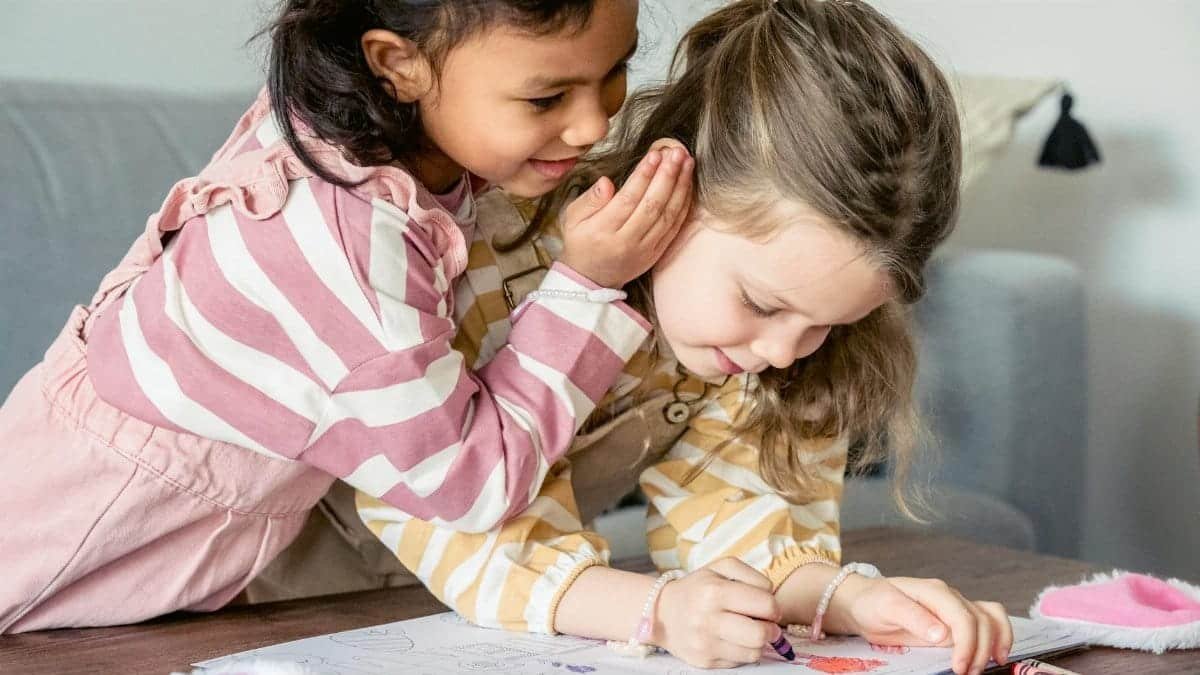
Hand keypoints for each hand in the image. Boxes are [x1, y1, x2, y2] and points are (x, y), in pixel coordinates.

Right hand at [557, 140, 692, 288]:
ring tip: (687, 162)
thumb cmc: (581, 241)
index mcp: (602, 231)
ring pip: (667, 215)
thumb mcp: (572, 218)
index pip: (628, 199)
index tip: (655, 155)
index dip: (644, 176)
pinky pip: (674, 227)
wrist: (591, 278)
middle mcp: (626, 242)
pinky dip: (684, 204)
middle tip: (676, 152)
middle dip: (667, 176)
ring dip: (680, 187)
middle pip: (652, 205)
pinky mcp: (656, 253)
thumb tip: (607, 182)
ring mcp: (644, 249)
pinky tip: (688, 184)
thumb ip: (589, 199)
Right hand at [654, 558, 783, 668]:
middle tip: (765, 623)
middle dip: (770, 629)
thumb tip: (772, 598)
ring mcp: (705, 644)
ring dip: (757, 642)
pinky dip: (742, 651)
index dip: (773, 607)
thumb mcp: (722, 567)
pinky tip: (732, 639)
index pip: (765, 605)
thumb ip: (752, 575)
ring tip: (747, 630)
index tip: (768, 607)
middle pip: (760, 634)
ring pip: (753, 652)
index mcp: (714, 592)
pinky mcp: (704, 662)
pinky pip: (739, 662)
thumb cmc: (697, 587)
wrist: (662, 612)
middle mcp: (708, 620)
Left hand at [829, 575, 1013, 674]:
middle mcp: (949, 597)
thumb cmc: (872, 602)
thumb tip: (942, 633)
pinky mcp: (956, 619)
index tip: (959, 668)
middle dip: (980, 650)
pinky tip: (996, 653)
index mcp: (934, 591)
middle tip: (968, 673)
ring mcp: (955, 607)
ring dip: (996, 642)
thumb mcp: (885, 607)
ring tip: (991, 664)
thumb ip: (913, 617)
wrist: (863, 601)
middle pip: (981, 620)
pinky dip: (998, 635)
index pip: (962, 617)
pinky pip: (987, 620)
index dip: (967, 644)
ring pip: (991, 618)